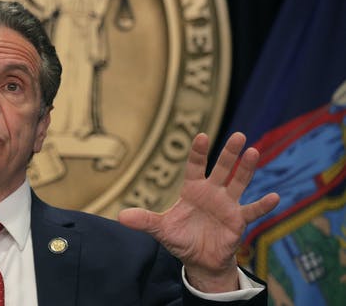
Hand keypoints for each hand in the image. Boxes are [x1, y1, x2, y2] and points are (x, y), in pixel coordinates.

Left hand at [118, 132, 278, 292]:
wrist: (199, 260)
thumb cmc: (182, 238)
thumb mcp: (161, 229)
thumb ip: (144, 221)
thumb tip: (120, 217)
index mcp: (193, 190)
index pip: (194, 166)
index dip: (198, 152)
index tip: (201, 136)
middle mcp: (212, 192)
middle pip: (221, 168)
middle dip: (229, 153)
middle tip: (239, 136)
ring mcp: (227, 205)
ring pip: (238, 182)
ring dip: (246, 169)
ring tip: (255, 152)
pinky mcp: (237, 221)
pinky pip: (252, 211)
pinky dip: (263, 205)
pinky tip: (275, 197)